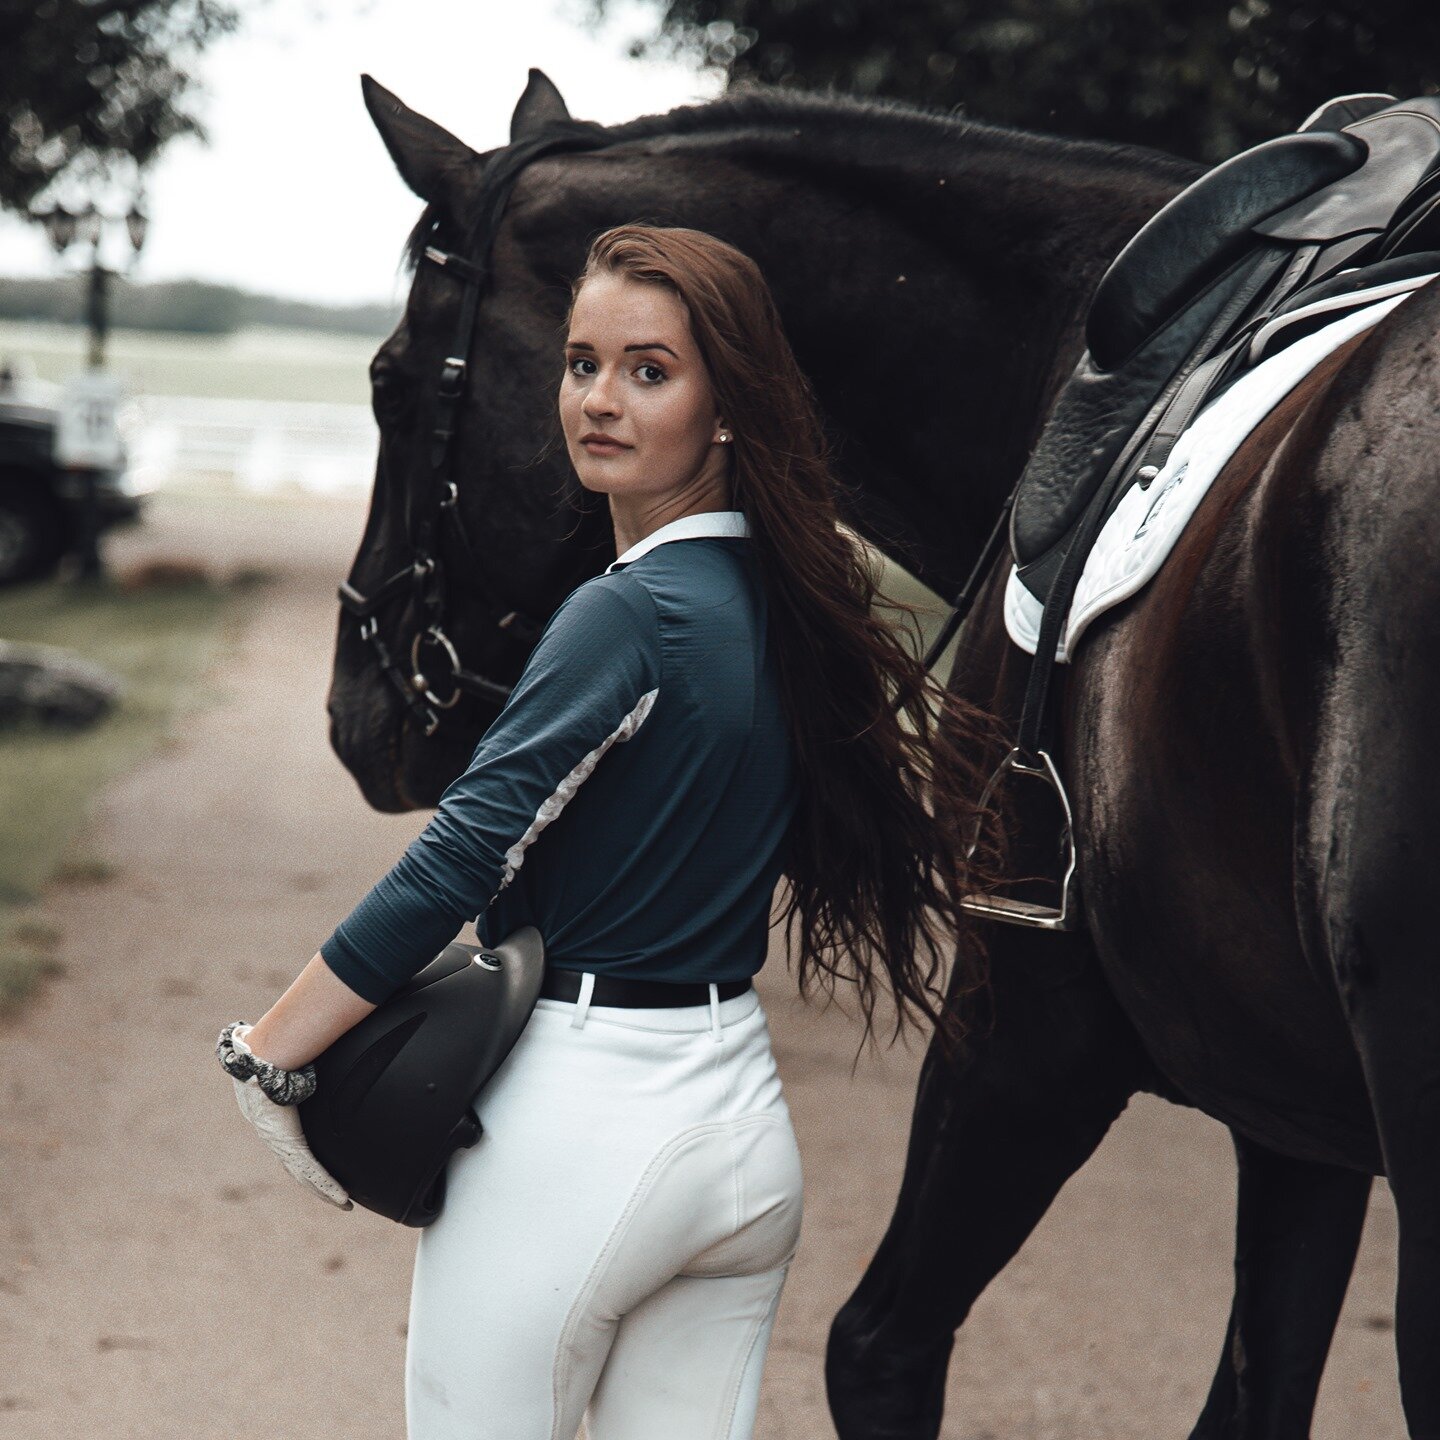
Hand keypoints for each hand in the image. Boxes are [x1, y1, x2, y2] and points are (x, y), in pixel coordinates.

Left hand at [221, 1023, 351, 1210]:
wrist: (258, 1064)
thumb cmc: (271, 1058)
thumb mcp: (285, 1065)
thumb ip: (294, 1060)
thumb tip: (299, 1039)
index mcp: (274, 1123)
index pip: (291, 1150)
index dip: (303, 1165)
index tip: (317, 1174)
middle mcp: (276, 1138)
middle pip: (299, 1171)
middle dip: (316, 1186)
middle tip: (334, 1198)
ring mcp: (283, 1144)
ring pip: (308, 1177)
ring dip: (326, 1192)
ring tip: (343, 1204)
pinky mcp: (291, 1145)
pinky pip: (313, 1172)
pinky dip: (328, 1186)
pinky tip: (341, 1198)